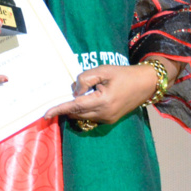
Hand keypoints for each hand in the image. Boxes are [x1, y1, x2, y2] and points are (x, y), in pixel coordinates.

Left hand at [43, 64, 158, 125]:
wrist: (145, 84)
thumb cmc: (123, 74)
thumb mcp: (103, 70)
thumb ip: (85, 79)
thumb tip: (74, 91)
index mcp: (103, 101)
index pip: (75, 106)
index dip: (59, 109)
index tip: (46, 114)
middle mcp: (104, 114)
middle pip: (77, 113)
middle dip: (66, 108)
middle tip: (57, 98)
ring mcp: (108, 119)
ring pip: (83, 116)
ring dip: (75, 108)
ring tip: (75, 96)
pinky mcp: (110, 120)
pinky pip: (91, 117)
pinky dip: (84, 110)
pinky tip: (85, 99)